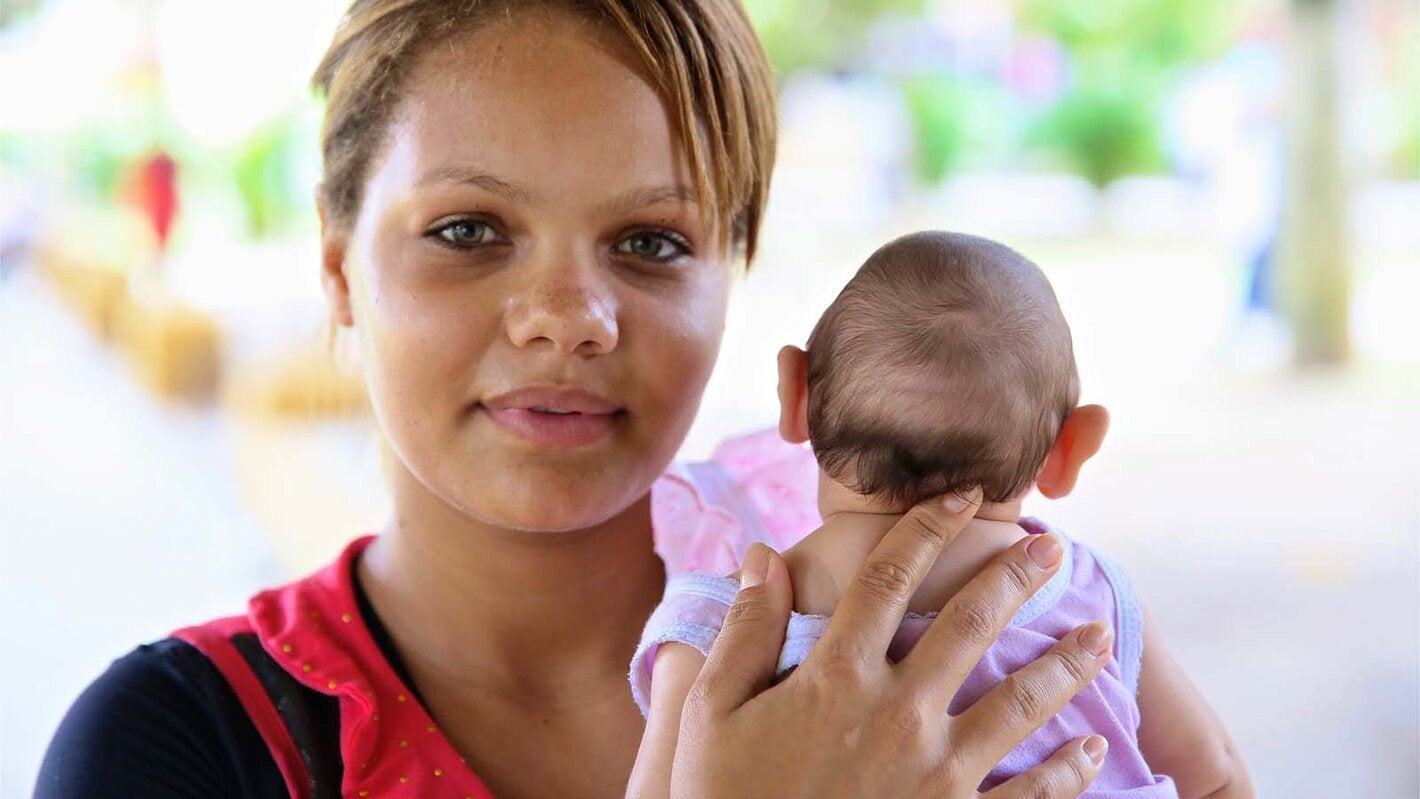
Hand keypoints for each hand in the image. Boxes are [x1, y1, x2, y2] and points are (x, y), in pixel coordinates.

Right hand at [671, 489, 1111, 797]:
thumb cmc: (724, 797)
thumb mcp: (712, 711)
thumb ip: (746, 630)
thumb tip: (763, 555)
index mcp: (837, 676)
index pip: (889, 577)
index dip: (929, 527)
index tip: (962, 496)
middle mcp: (898, 713)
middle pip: (970, 627)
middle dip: (1015, 581)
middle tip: (1053, 552)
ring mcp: (935, 773)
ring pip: (1017, 704)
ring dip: (1064, 666)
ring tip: (1099, 637)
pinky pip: (1026, 796)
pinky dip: (1065, 773)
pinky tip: (1090, 748)